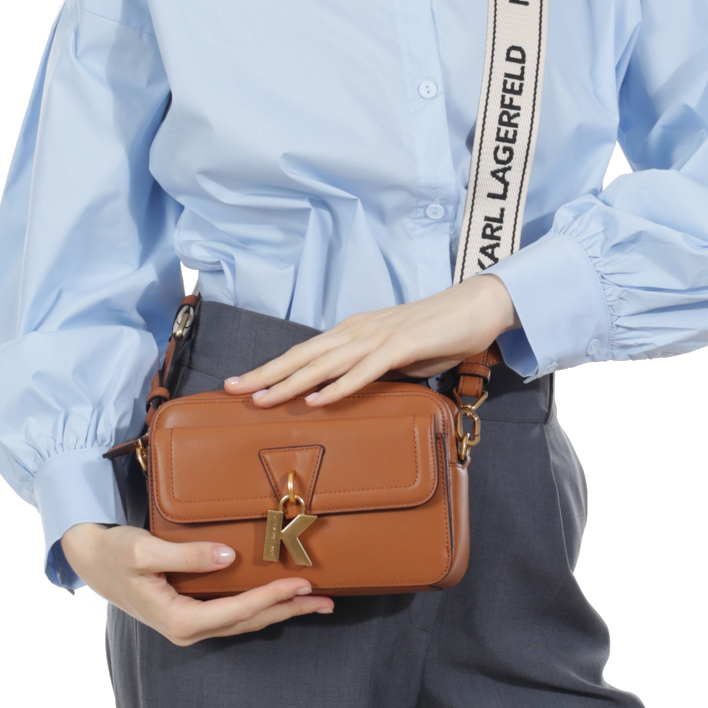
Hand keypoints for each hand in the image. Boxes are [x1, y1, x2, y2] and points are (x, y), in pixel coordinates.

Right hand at [60, 522, 333, 644]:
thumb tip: (228, 557)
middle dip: (288, 610)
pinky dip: (261, 606)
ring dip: (281, 611)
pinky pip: (234, 613)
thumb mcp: (146, 552)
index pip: (236, 610)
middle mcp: (188, 629)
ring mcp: (190, 624)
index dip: (271, 597)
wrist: (91, 559)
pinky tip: (281, 599)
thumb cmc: (115, 554)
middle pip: (248, 621)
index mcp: (179, 620)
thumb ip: (188, 556)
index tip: (300, 584)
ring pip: (245, 621)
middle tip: (326, 602)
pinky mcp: (191, 613)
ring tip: (315, 603)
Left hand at [223, 274, 517, 408]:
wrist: (476, 307)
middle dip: (265, 373)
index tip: (241, 384)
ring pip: (325, 363)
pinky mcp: (401, 346)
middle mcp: (357, 331)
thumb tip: (348, 393)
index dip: (270, 368)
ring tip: (262, 399)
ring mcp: (378, 337)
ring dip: (291, 383)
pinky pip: (364, 370)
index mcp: (352, 332)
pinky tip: (317, 399)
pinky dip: (338, 386)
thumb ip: (369, 372)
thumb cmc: (438, 333)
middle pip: (303, 356)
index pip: (303, 353)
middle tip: (231, 389)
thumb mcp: (395, 358)